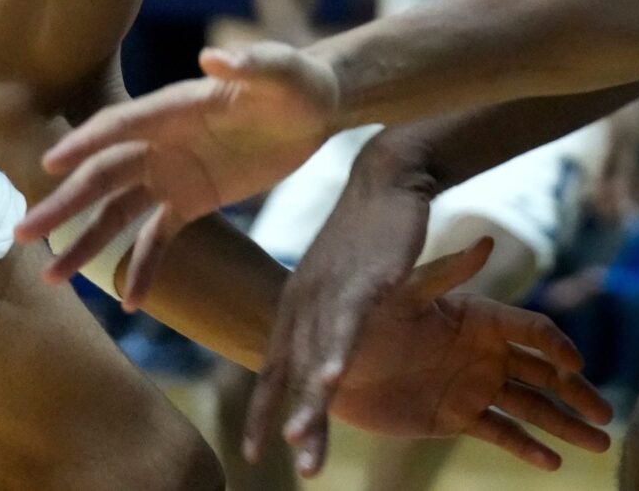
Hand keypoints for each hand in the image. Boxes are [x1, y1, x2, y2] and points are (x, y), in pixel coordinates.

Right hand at [18, 42, 339, 302]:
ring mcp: (171, 174)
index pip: (118, 126)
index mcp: (173, 108)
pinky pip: (158, 238)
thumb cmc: (297, 82)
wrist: (317, 109)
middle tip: (22, 234)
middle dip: (63, 205)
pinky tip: (131, 302)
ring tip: (52, 278)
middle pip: (102, 176)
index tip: (47, 166)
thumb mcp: (281, 73)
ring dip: (85, 242)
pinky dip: (143, 267)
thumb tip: (213, 57)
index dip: (84, 144)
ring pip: (117, 213)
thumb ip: (251, 64)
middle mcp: (161, 142)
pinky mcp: (191, 201)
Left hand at [242, 155, 435, 470]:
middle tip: (291, 466)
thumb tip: (323, 350)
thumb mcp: (336, 279)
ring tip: (301, 441)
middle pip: (296, 372)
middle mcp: (306, 301)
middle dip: (292, 421)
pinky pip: (348, 321)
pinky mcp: (363, 276)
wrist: (385, 177)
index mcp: (298, 306)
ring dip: (310, 399)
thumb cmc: (363, 231)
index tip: (253, 452)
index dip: (264, 410)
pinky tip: (332, 380)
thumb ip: (327, 315)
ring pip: (316, 353)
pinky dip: (339, 352)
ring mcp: (331, 289)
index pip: (275, 367)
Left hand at [322, 239, 613, 474]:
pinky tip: (553, 462)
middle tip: (607, 415)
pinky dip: (528, 448)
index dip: (556, 347)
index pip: (532, 331)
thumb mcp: (405, 291)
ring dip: (564, 425)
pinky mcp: (457, 418)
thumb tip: (489, 241)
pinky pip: (501, 433)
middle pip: (543, 374)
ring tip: (599, 444)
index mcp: (480, 317)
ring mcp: (475, 387)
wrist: (329, 359)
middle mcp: (486, 353)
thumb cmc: (366, 316)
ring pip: (531, 407)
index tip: (576, 366)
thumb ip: (447, 273)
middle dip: (576, 394)